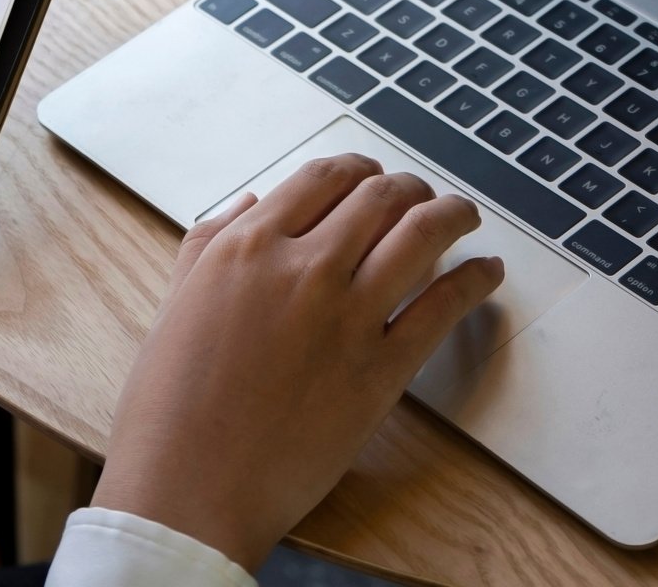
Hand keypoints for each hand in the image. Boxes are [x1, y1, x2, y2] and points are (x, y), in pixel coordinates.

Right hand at [91, 153, 504, 571]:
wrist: (190, 488)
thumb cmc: (170, 406)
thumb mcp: (176, 304)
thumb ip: (210, 244)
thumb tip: (250, 203)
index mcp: (247, 247)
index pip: (322, 177)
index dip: (357, 169)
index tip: (371, 176)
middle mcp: (302, 268)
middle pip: (379, 197)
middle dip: (408, 186)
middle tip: (420, 194)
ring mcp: (347, 317)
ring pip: (421, 234)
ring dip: (452, 214)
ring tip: (463, 216)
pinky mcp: (381, 370)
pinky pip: (444, 307)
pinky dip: (475, 280)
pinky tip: (487, 272)